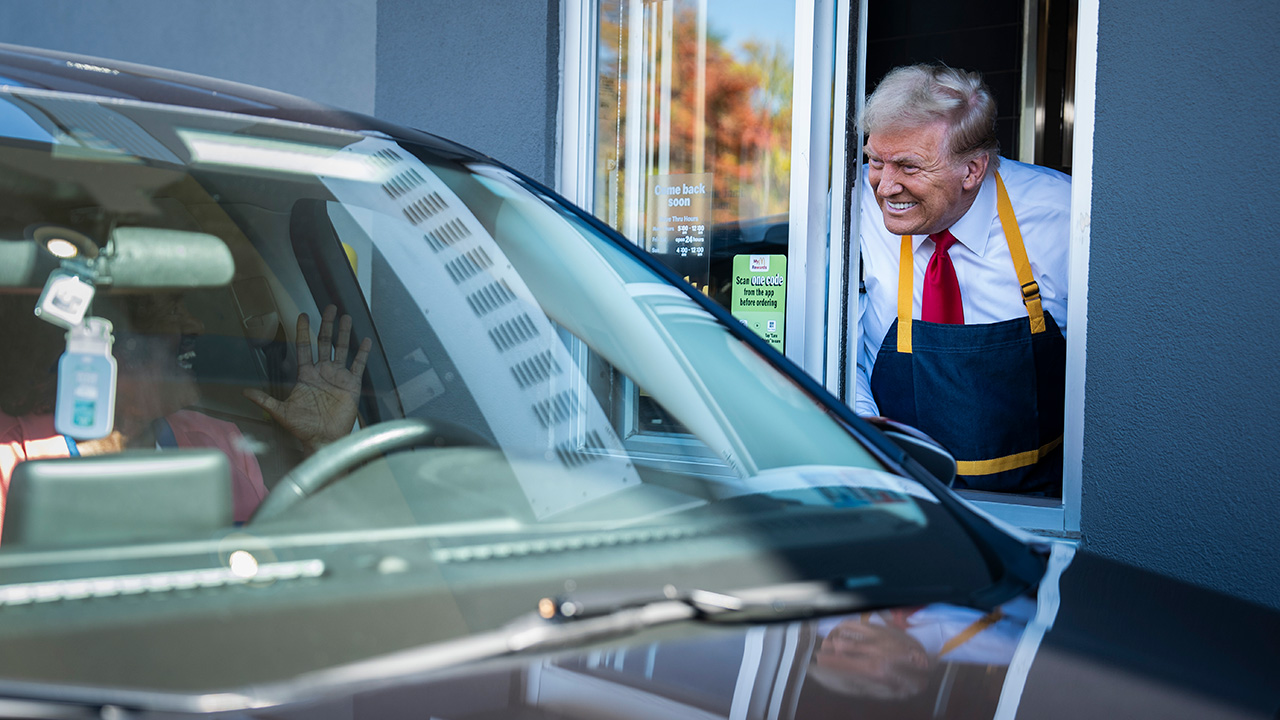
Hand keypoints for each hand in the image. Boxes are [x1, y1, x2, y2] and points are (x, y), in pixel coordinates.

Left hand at [244, 305, 371, 450]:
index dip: (303, 331)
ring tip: (347, 317)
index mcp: (306, 375)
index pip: (303, 347)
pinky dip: (363, 353)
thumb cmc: (303, 427)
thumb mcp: (281, 412)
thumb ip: (265, 400)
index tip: (303, 315)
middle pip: (324, 343)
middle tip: (329, 308)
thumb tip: (244, 392)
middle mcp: (322, 372)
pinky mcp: (352, 385)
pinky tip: (366, 341)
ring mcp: (338, 377)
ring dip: (344, 333)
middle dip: (327, 325)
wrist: (323, 439)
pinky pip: (358, 365)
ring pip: (342, 349)